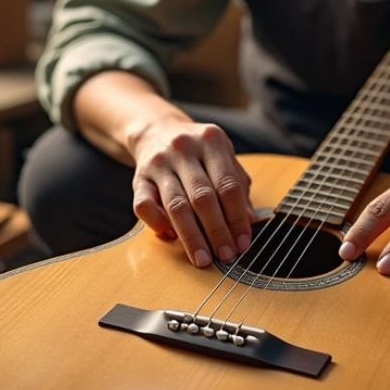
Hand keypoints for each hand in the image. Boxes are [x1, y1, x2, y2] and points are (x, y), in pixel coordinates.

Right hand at [131, 117, 253, 267]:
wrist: (157, 130)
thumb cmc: (199, 152)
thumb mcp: (224, 158)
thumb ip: (238, 187)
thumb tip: (251, 221)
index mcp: (211, 140)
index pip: (228, 185)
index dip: (237, 218)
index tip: (243, 243)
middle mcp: (183, 148)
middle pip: (203, 197)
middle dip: (216, 231)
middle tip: (226, 256)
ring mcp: (158, 162)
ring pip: (175, 206)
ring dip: (191, 237)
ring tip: (202, 259)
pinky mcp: (138, 178)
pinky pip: (144, 206)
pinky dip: (158, 224)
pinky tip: (170, 237)